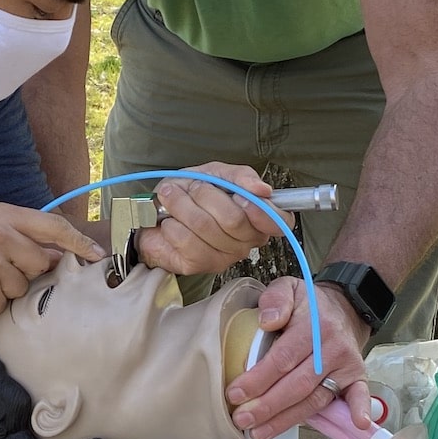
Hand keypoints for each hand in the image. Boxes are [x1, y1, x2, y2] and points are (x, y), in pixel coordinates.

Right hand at [0, 203, 103, 315]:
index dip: (79, 241)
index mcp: (2, 215)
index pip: (53, 227)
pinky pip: (2, 304)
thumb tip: (57, 256)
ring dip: (4, 290)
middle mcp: (0, 235)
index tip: (98, 254)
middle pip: (41, 263)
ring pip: (22, 287)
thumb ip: (19, 237)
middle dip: (26, 272)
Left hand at [135, 161, 293, 275]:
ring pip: (206, 228)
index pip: (280, 222)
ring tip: (174, 198)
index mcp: (258, 218)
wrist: (157, 209)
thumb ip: (241, 176)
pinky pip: (186, 241)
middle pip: (235, 220)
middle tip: (193, 187)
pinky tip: (170, 222)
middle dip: (206, 195)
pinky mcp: (198, 265)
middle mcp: (246, 241)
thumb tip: (262, 189)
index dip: (262, 211)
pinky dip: (172, 224)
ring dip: (182, 205)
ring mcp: (223, 257)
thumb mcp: (216, 173)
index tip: (239, 196)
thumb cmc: (191, 191)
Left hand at [224, 277, 370, 438]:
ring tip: (260, 432)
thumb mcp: (288, 287)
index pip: (283, 358)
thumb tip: (267, 321)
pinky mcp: (357, 377)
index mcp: (313, 325)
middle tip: (241, 419)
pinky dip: (358, 410)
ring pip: (316, 398)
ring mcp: (346, 366)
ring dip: (288, 419)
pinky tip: (357, 425)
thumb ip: (275, 299)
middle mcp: (332, 348)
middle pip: (297, 384)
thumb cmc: (308, 303)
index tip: (235, 394)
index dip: (259, 379)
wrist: (345, 307)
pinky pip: (358, 395)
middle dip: (267, 405)